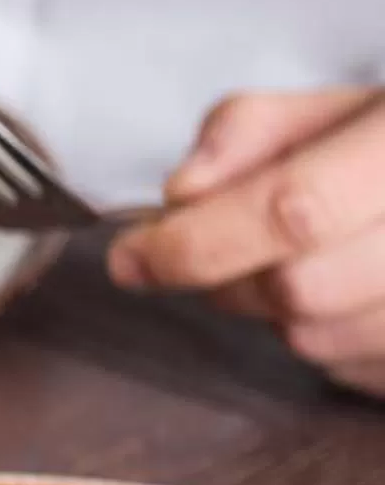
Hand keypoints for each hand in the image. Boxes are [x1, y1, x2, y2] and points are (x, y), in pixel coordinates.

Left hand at [107, 88, 384, 393]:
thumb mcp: (334, 111)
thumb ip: (249, 131)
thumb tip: (182, 194)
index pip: (294, 210)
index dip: (198, 241)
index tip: (132, 257)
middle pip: (298, 289)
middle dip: (233, 279)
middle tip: (226, 252)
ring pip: (319, 341)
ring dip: (279, 313)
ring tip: (307, 264)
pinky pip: (352, 372)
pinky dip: (328, 341)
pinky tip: (350, 297)